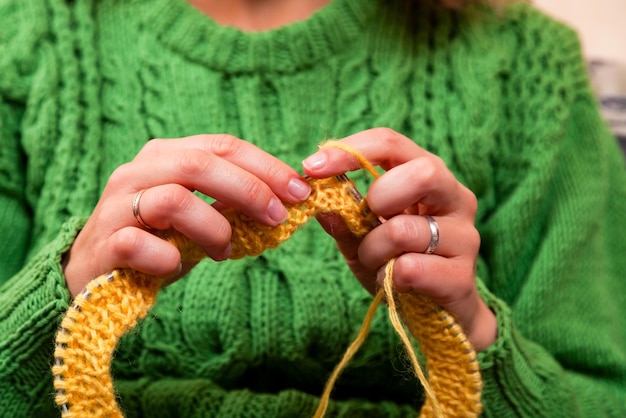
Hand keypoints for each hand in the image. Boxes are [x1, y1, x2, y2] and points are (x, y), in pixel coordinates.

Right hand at [63, 134, 310, 297]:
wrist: (96, 275)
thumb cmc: (158, 241)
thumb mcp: (199, 216)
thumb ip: (231, 204)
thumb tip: (286, 200)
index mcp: (165, 156)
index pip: (222, 146)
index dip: (265, 166)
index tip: (300, 190)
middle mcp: (138, 172)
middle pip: (199, 164)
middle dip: (249, 189)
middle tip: (277, 217)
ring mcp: (116, 206)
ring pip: (174, 200)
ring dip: (213, 229)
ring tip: (224, 252)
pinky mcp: (103, 243)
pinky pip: (142, 244)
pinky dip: (170, 260)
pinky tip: (175, 267)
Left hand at [302, 128, 496, 350]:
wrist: (437, 316)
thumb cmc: (399, 264)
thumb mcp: (362, 238)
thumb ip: (343, 219)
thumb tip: (319, 201)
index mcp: (429, 177)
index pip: (393, 144)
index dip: (350, 150)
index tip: (311, 166)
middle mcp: (455, 198)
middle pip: (424, 171)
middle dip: (379, 196)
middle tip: (365, 220)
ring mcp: (465, 236)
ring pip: (404, 229)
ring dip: (373, 250)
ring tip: (376, 262)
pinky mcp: (462, 276)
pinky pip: (410, 269)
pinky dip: (388, 278)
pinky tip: (394, 284)